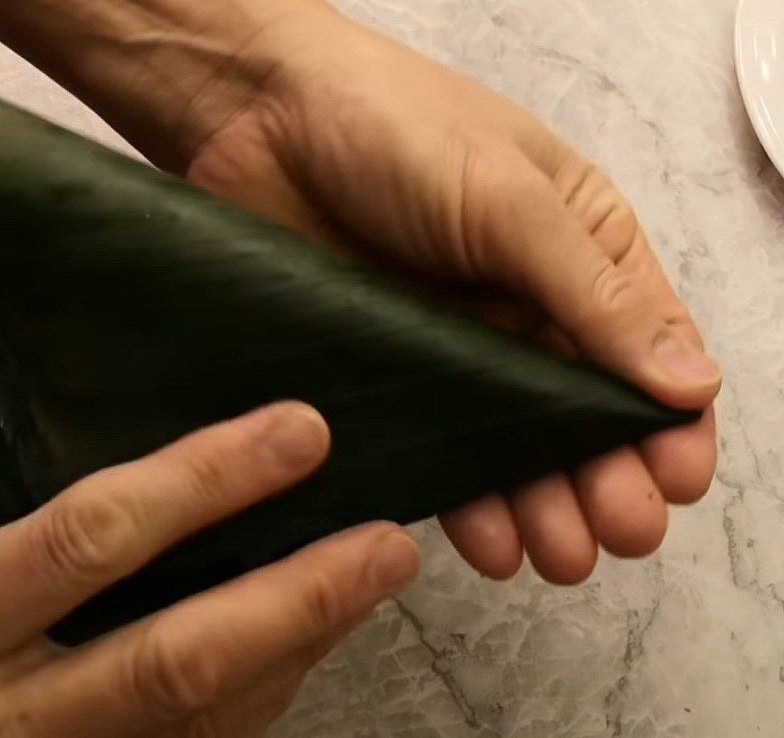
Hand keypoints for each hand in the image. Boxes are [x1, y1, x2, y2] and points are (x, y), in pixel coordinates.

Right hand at [0, 403, 418, 737]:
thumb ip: (50, 518)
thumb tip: (138, 450)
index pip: (94, 538)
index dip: (205, 481)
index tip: (302, 430)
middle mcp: (18, 711)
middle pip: (174, 659)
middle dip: (296, 599)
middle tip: (390, 543)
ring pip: (205, 716)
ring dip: (302, 645)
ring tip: (374, 575)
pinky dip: (269, 686)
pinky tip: (311, 634)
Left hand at [186, 9, 720, 584]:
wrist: (261, 120)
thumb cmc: (398, 131)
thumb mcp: (510, 200)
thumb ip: (595, 293)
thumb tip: (693, 384)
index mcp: (578, 248)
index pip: (646, 346)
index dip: (669, 417)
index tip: (678, 479)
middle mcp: (526, 305)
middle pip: (585, 411)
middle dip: (609, 476)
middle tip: (621, 534)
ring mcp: (459, 347)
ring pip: (517, 444)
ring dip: (545, 502)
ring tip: (560, 555)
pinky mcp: (396, 376)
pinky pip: (443, 449)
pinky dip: (469, 496)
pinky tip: (490, 540)